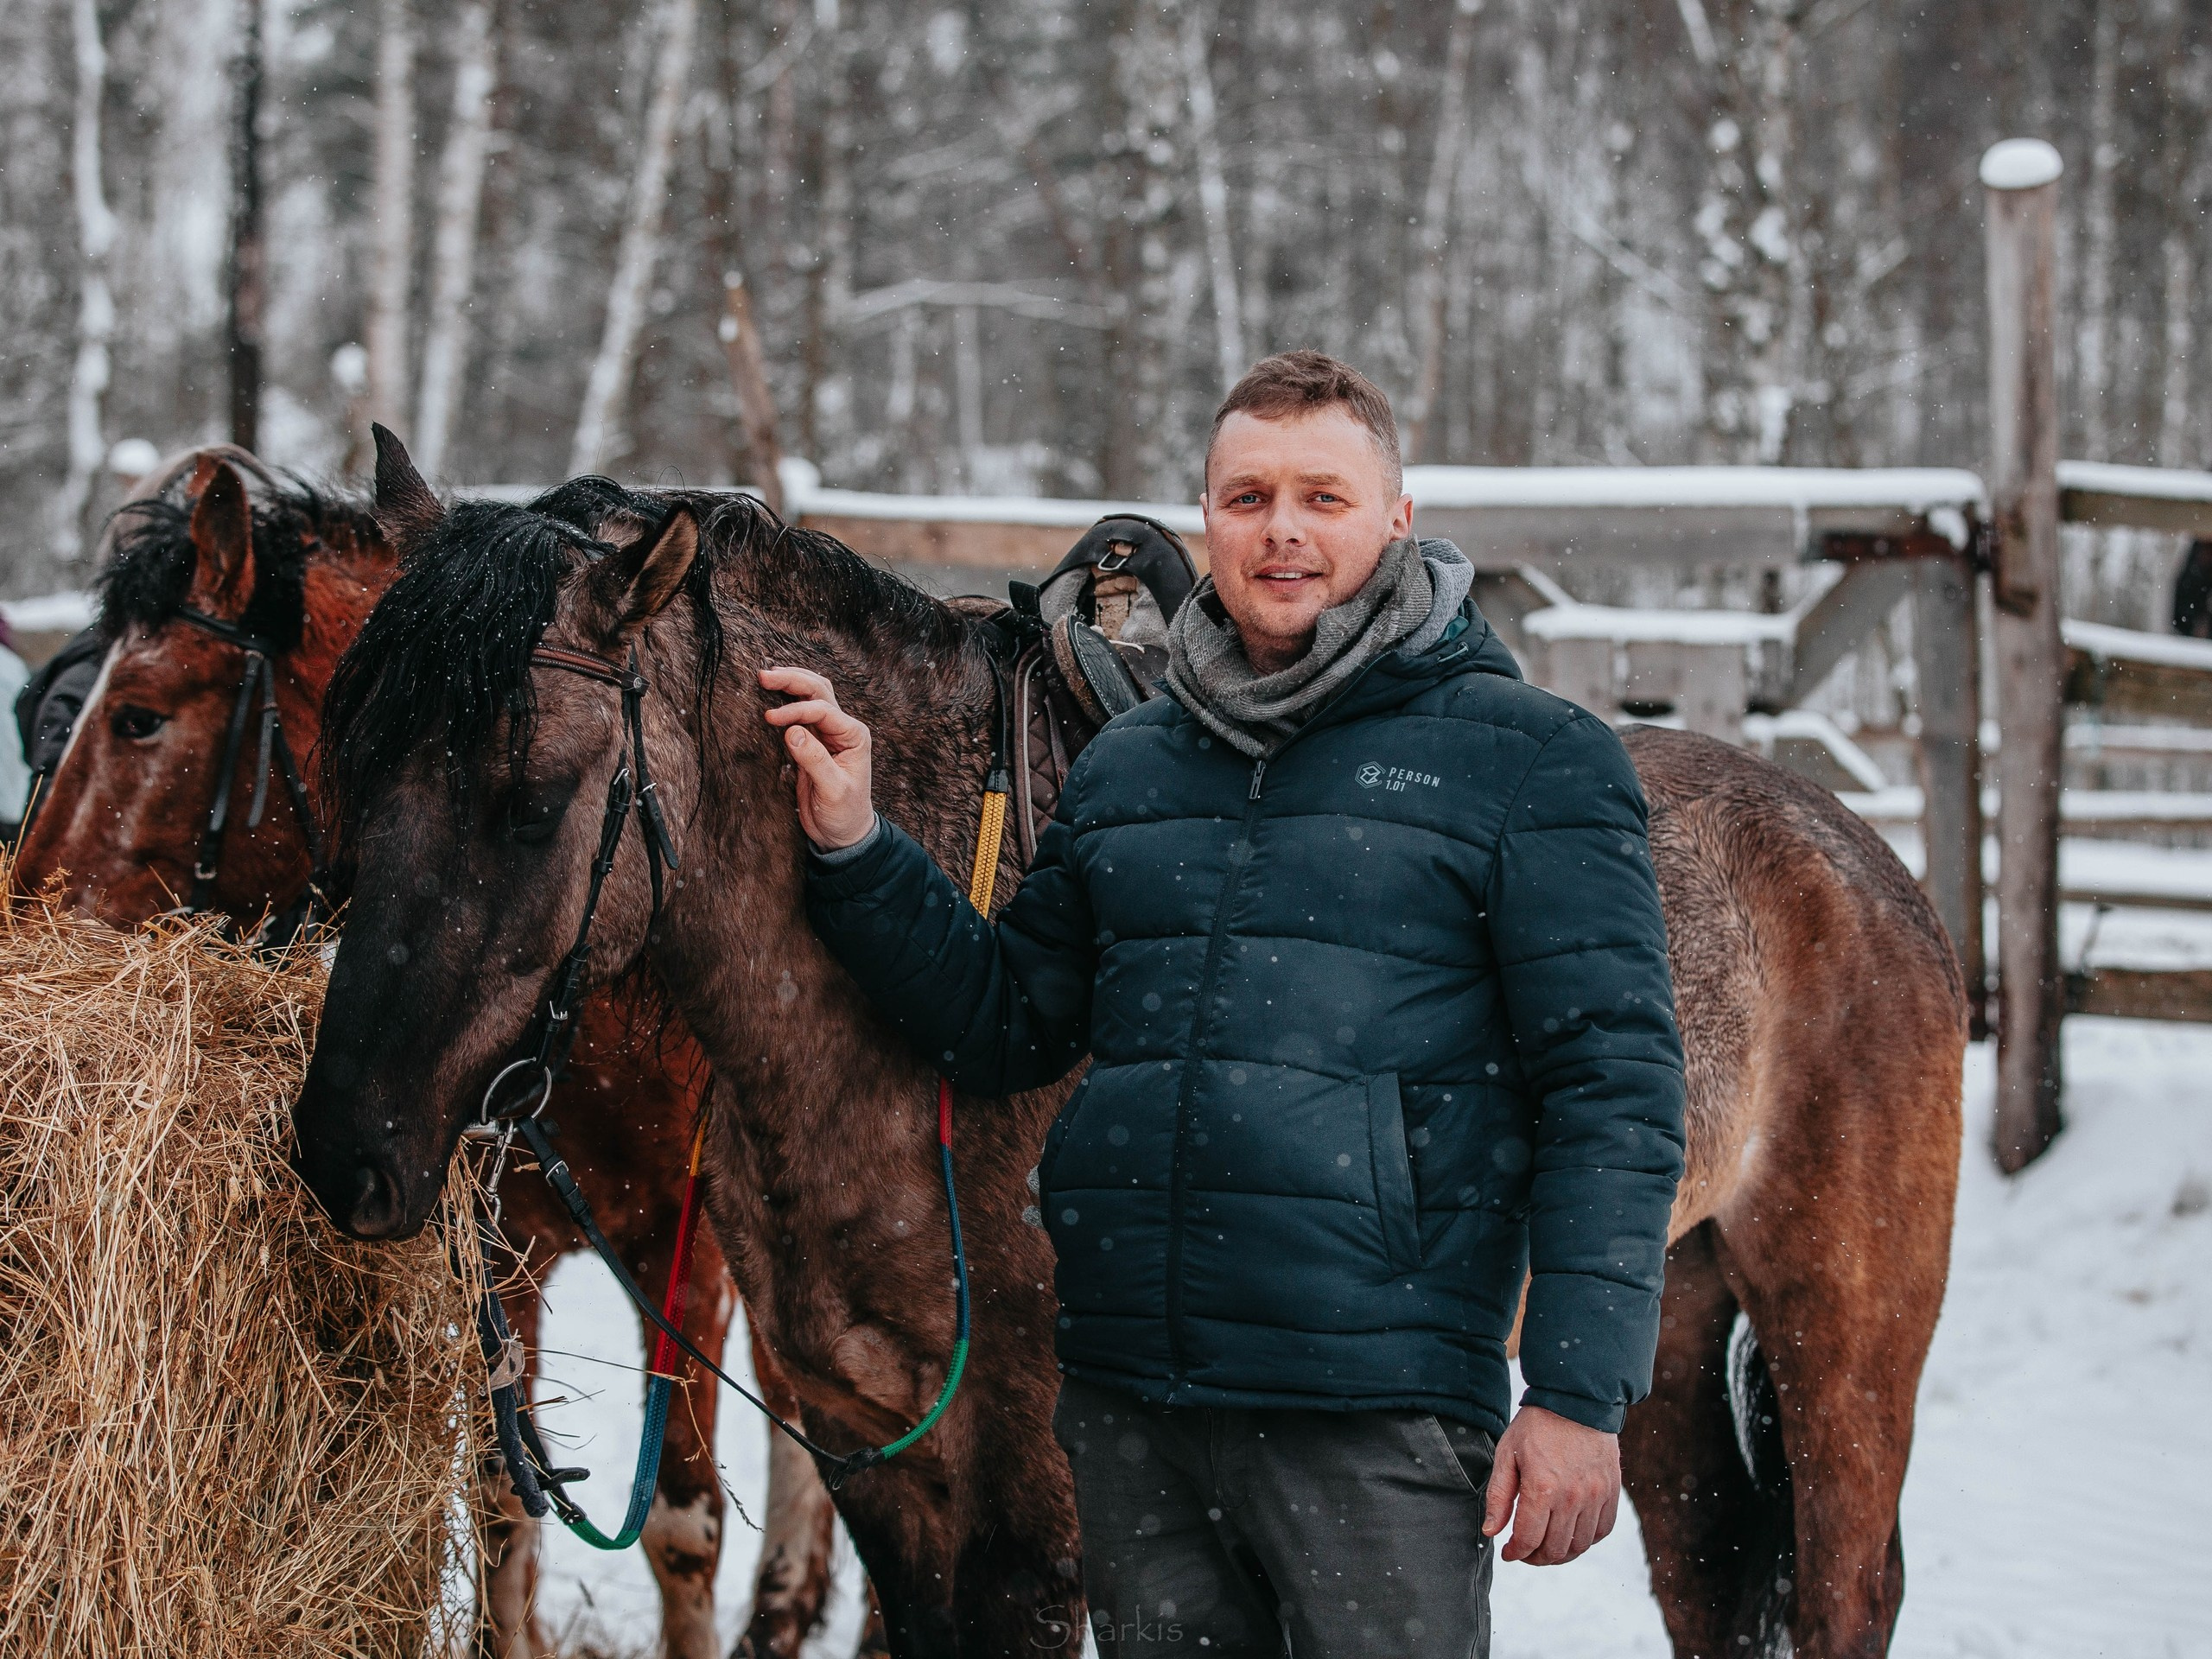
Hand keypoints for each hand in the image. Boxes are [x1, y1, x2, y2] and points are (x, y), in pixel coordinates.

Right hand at [760, 666, 875, 849]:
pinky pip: (799, 712)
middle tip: (763, 676)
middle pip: (818, 691)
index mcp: (853, 736)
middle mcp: (842, 729)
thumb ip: (814, 760)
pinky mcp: (811, 741)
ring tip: (766, 676)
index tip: (770, 719)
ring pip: (810, 695)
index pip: (822, 710)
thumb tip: (792, 732)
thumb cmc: (845, 813)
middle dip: (792, 680)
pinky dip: (786, 699)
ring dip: (790, 683)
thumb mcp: (833, 790)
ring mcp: (826, 733)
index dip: (795, 711)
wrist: (843, 832)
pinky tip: (771, 693)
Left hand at [1482, 1405, 1620, 1564]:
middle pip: (1555, 1549)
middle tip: (1525, 1552)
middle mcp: (1572, 1497)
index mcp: (1542, 1488)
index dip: (1515, 1553)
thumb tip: (1491, 1532)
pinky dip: (1586, 1540)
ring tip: (1546, 1547)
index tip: (1508, 1552)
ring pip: (1580, 1545)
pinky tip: (1571, 1534)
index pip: (1528, 1539)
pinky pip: (1603, 1530)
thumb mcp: (1507, 1454)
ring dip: (1560, 1554)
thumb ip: (1498, 1496)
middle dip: (1535, 1557)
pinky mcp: (1611, 1491)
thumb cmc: (1536, 1426)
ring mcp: (1596, 1495)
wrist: (1575, 1401)